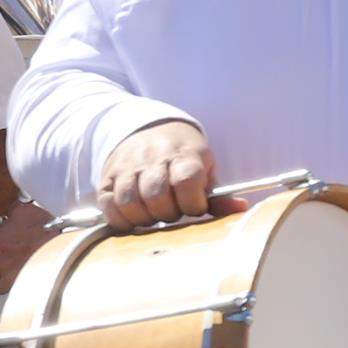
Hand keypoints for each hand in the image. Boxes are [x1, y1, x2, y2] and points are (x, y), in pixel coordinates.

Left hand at [0, 198, 56, 292]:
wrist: (64, 243)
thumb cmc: (46, 228)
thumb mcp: (24, 211)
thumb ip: (9, 212)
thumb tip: (7, 207)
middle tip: (0, 263)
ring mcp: (10, 277)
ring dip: (1, 280)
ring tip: (11, 273)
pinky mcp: (23, 286)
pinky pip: (13, 293)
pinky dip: (15, 288)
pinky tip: (22, 279)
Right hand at [98, 120, 216, 229]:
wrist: (151, 128)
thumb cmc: (185, 157)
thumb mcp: (206, 169)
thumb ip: (218, 195)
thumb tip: (240, 209)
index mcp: (185, 154)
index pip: (187, 181)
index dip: (193, 203)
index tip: (195, 207)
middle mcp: (153, 157)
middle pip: (156, 195)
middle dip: (168, 213)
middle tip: (173, 212)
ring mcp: (128, 165)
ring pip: (129, 201)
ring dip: (143, 218)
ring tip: (154, 216)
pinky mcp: (108, 175)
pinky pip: (107, 202)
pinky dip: (119, 218)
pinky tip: (132, 219)